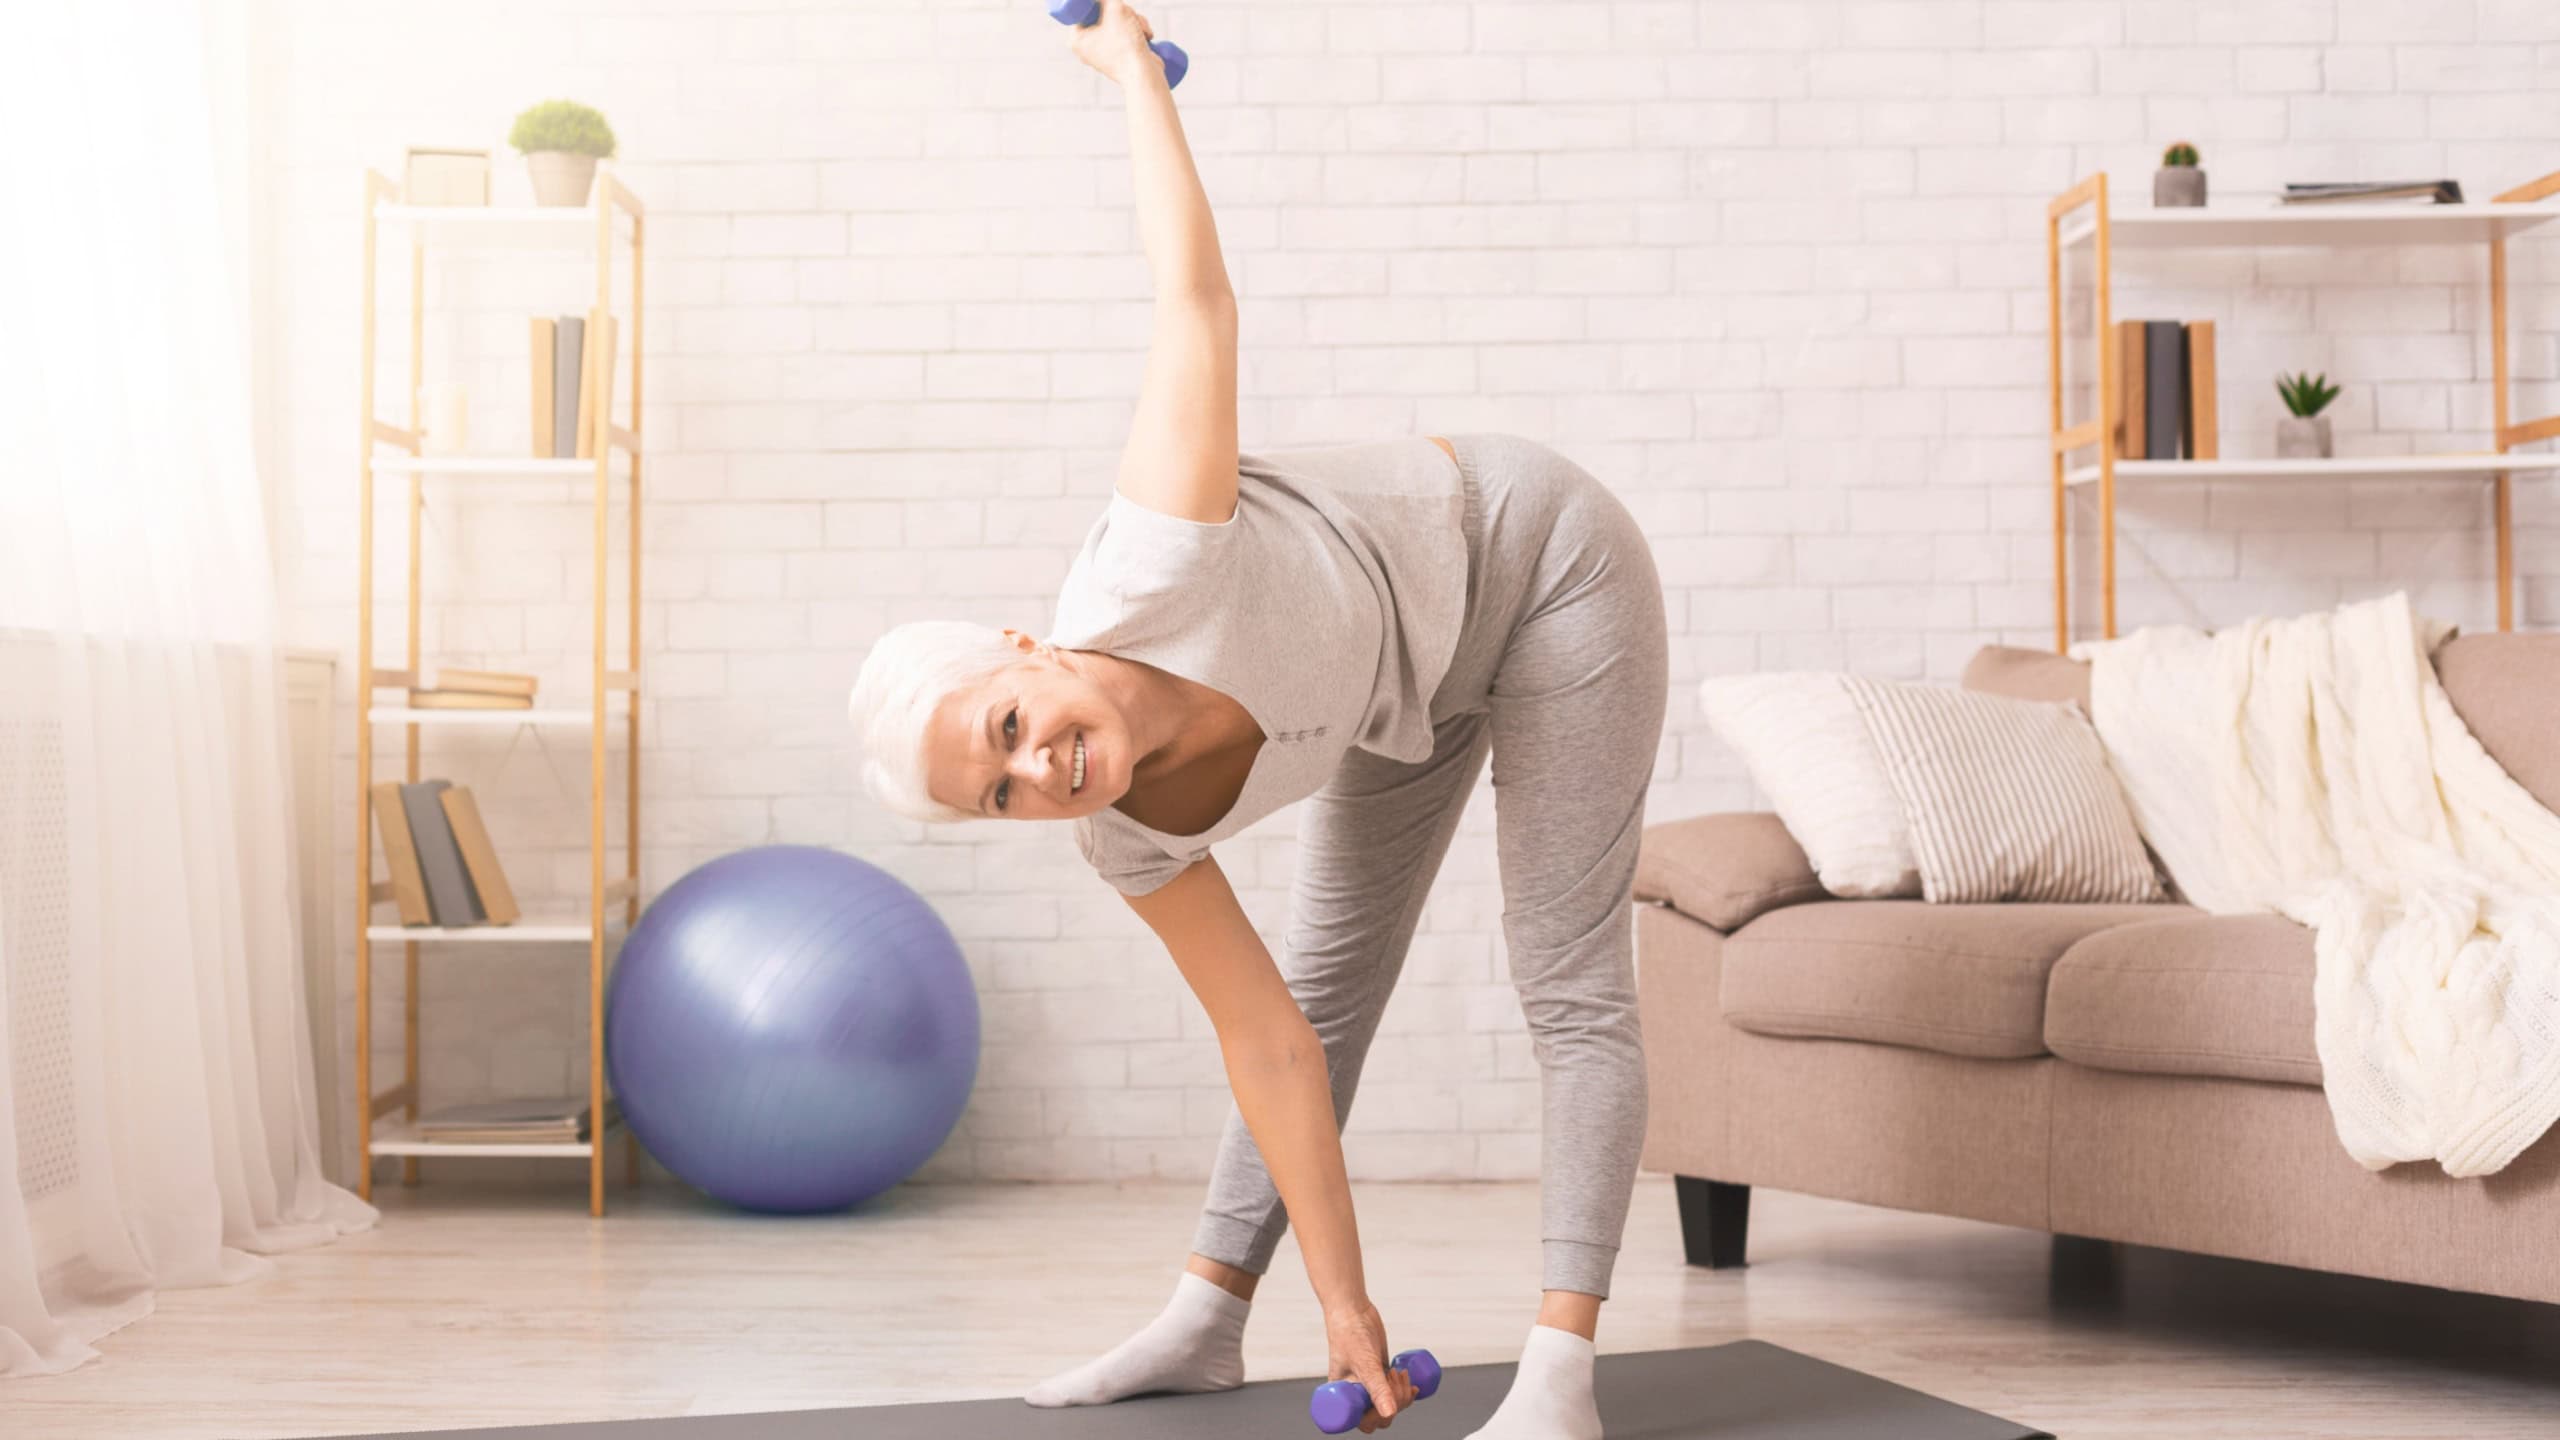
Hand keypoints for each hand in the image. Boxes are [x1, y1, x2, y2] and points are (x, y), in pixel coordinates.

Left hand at [1069, 0, 1161, 87]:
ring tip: (1140, 31)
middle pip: (1103, 13)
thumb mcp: (1116, 9)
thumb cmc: (1126, 45)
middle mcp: (1087, 47)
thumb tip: (1106, 1)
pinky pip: (1126, 33)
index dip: (1100, 4)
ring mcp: (1104, 52)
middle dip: (1122, 12)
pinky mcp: (1120, 55)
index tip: (1111, 8)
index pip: (1084, 8)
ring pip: (1118, 21)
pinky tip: (1145, 37)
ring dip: (1133, 20)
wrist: (1144, 74)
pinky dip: (1137, 31)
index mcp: (1077, 39)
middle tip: (1128, 18)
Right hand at [1324, 1300, 1417, 1432]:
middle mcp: (1356, 1394)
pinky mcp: (1380, 1373)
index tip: (1387, 1397)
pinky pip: (1395, 1391)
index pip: (1364, 1421)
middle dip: (1395, 1401)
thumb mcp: (1365, 1364)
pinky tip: (1412, 1385)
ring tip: (1398, 1373)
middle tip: (1393, 1377)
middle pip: (1381, 1415)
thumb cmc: (1350, 1335)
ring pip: (1391, 1404)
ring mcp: (1369, 1384)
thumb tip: (1389, 1414)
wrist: (1354, 1311)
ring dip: (1402, 1394)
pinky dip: (1405, 1390)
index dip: (1379, 1416)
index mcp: (1345, 1397)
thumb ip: (1377, 1389)